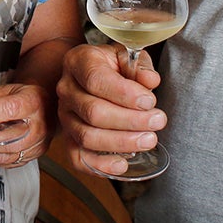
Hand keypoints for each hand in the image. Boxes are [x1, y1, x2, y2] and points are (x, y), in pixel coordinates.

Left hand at [0, 82, 54, 165]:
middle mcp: (39, 125)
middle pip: (5, 137)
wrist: (45, 107)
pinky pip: (7, 162)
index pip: (8, 110)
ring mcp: (37, 143)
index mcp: (33, 102)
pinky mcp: (33, 156)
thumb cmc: (26, 97)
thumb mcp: (8, 88)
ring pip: (5, 153)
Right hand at [56, 42, 163, 177]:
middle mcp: (66, 89)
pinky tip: (122, 164)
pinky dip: (99, 165)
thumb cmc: (111, 66)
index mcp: (79, 62)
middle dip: (130, 120)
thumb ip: (139, 66)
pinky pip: (77, 158)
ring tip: (148, 140)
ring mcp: (65, 115)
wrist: (88, 74)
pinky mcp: (68, 137)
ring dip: (121, 142)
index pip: (96, 80)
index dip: (124, 94)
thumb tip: (150, 81)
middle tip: (158, 121)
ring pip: (87, 136)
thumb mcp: (126, 56)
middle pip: (93, 111)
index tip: (150, 100)